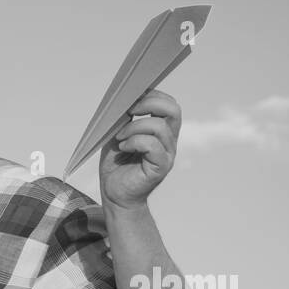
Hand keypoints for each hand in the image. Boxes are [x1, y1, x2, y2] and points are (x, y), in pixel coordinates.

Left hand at [99, 89, 180, 210]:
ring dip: (133, 127)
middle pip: (173, 110)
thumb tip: (124, 98)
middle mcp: (169, 141)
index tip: (131, 98)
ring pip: (158, 127)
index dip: (152, 95)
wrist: (115, 194)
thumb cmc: (116, 164)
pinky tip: (124, 147)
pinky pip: (152, 145)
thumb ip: (124, 117)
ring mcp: (167, 154)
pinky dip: (134, 141)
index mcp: (162, 130)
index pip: (170, 104)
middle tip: (128, 111)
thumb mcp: (118, 133)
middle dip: (148, 103)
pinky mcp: (161, 168)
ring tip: (120, 138)